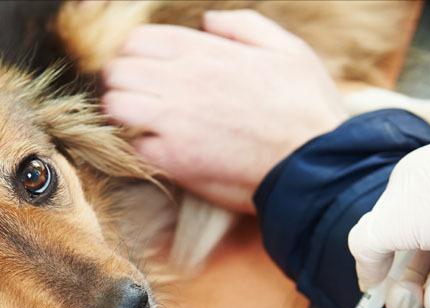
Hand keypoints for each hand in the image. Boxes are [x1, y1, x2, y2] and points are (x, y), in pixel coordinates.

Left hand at [102, 10, 346, 212]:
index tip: (150, 69)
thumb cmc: (307, 107)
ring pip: (114, 105)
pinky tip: (163, 149)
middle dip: (124, 81)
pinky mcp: (173, 159)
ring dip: (125, 112)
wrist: (315, 163)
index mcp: (204, 51)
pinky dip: (142, 147)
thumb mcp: (286, 49)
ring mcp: (172, 121)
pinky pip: (134, 145)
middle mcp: (180, 81)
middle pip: (117, 70)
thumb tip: (207, 22)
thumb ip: (243, 26)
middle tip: (144, 97)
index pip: (137, 41)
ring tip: (146, 122)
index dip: (137, 54)